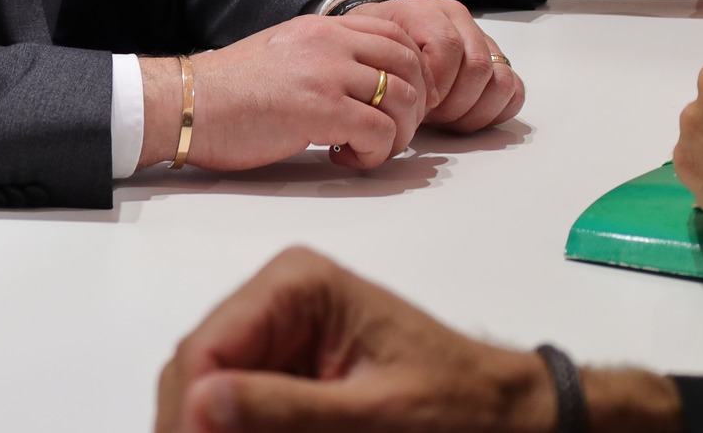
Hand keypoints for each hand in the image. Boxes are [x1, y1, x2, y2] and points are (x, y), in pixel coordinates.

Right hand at [150, 14, 427, 170]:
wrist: (184, 105)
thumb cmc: (226, 92)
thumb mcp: (283, 53)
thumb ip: (323, 58)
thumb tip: (362, 82)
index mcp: (321, 27)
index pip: (397, 38)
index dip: (410, 75)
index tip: (391, 105)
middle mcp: (329, 42)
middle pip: (410, 68)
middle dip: (411, 108)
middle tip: (386, 132)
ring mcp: (325, 74)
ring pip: (402, 101)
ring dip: (394, 136)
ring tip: (363, 149)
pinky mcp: (319, 110)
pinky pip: (378, 133)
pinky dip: (371, 154)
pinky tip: (340, 157)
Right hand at [154, 248, 682, 432]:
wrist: (513, 413)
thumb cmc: (460, 404)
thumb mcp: (374, 414)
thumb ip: (287, 408)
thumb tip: (201, 404)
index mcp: (296, 284)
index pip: (208, 345)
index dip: (189, 408)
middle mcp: (277, 297)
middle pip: (200, 367)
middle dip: (194, 421)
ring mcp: (279, 331)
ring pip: (212, 390)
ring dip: (213, 427)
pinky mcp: (288, 366)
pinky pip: (242, 403)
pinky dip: (238, 429)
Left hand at [369, 0, 523, 132]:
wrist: (384, 38)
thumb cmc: (376, 48)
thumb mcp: (370, 49)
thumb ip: (388, 67)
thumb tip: (413, 104)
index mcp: (428, 12)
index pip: (447, 45)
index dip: (436, 83)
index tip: (418, 104)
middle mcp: (461, 22)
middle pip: (477, 66)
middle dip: (454, 103)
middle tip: (432, 118)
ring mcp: (482, 42)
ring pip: (501, 81)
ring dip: (474, 111)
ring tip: (446, 120)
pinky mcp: (497, 64)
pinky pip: (513, 90)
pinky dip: (494, 111)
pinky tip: (465, 118)